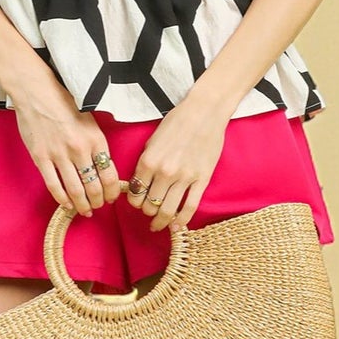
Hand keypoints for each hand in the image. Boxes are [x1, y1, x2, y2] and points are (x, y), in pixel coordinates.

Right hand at [11, 84, 125, 216]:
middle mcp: (80, 150)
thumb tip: (104, 166)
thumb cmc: (63, 102)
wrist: (35, 92)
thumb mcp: (90, 119)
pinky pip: (54, 185)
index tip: (111, 197)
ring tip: (85, 210)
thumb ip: (97, 143)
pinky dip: (62, 199)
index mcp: (96, 139)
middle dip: (98, 202)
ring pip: (75, 190)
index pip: (110, 175)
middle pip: (94, 187)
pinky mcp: (41, 158)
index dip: (112, 192)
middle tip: (98, 206)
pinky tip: (66, 205)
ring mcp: (59, 155)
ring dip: (82, 205)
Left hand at [126, 97, 227, 231]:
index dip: (134, 202)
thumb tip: (139, 183)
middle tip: (149, 213)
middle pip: (149, 205)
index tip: (137, 202)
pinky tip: (177, 226)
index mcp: (148, 161)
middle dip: (147, 212)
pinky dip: (181, 220)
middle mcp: (164, 172)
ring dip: (161, 221)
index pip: (134, 193)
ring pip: (167, 210)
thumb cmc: (177, 122)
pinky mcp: (201, 180)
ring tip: (159, 225)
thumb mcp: (152, 140)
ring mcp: (184, 178)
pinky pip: (189, 207)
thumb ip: (145, 163)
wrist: (204, 112)